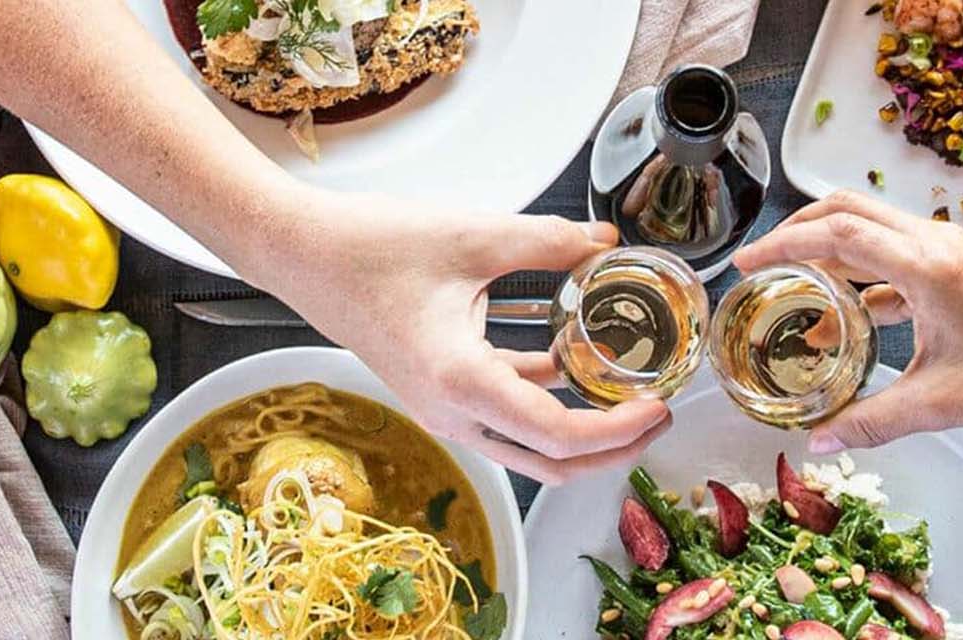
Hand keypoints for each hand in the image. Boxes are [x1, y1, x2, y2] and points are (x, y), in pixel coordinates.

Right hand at [225, 189, 671, 482]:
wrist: (304, 254)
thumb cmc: (370, 249)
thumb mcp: (473, 236)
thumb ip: (548, 241)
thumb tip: (605, 241)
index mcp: (462, 382)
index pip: (558, 434)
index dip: (618, 429)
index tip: (659, 406)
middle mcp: (453, 413)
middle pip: (550, 462)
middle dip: (612, 447)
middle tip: (658, 414)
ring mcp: (445, 410)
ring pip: (530, 444)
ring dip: (582, 426)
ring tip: (628, 388)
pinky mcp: (441, 393)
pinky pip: (505, 413)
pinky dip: (546, 397)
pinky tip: (576, 358)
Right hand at [732, 191, 962, 452]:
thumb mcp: (937, 404)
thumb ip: (871, 419)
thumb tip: (820, 439)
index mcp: (927, 265)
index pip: (837, 234)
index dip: (784, 244)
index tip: (749, 260)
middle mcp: (936, 243)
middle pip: (849, 211)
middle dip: (799, 231)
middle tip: (764, 261)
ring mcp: (950, 250)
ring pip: (872, 229)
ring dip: (830, 253)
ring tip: (797, 293)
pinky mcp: (958, 266)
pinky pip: (895, 256)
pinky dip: (863, 278)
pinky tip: (847, 320)